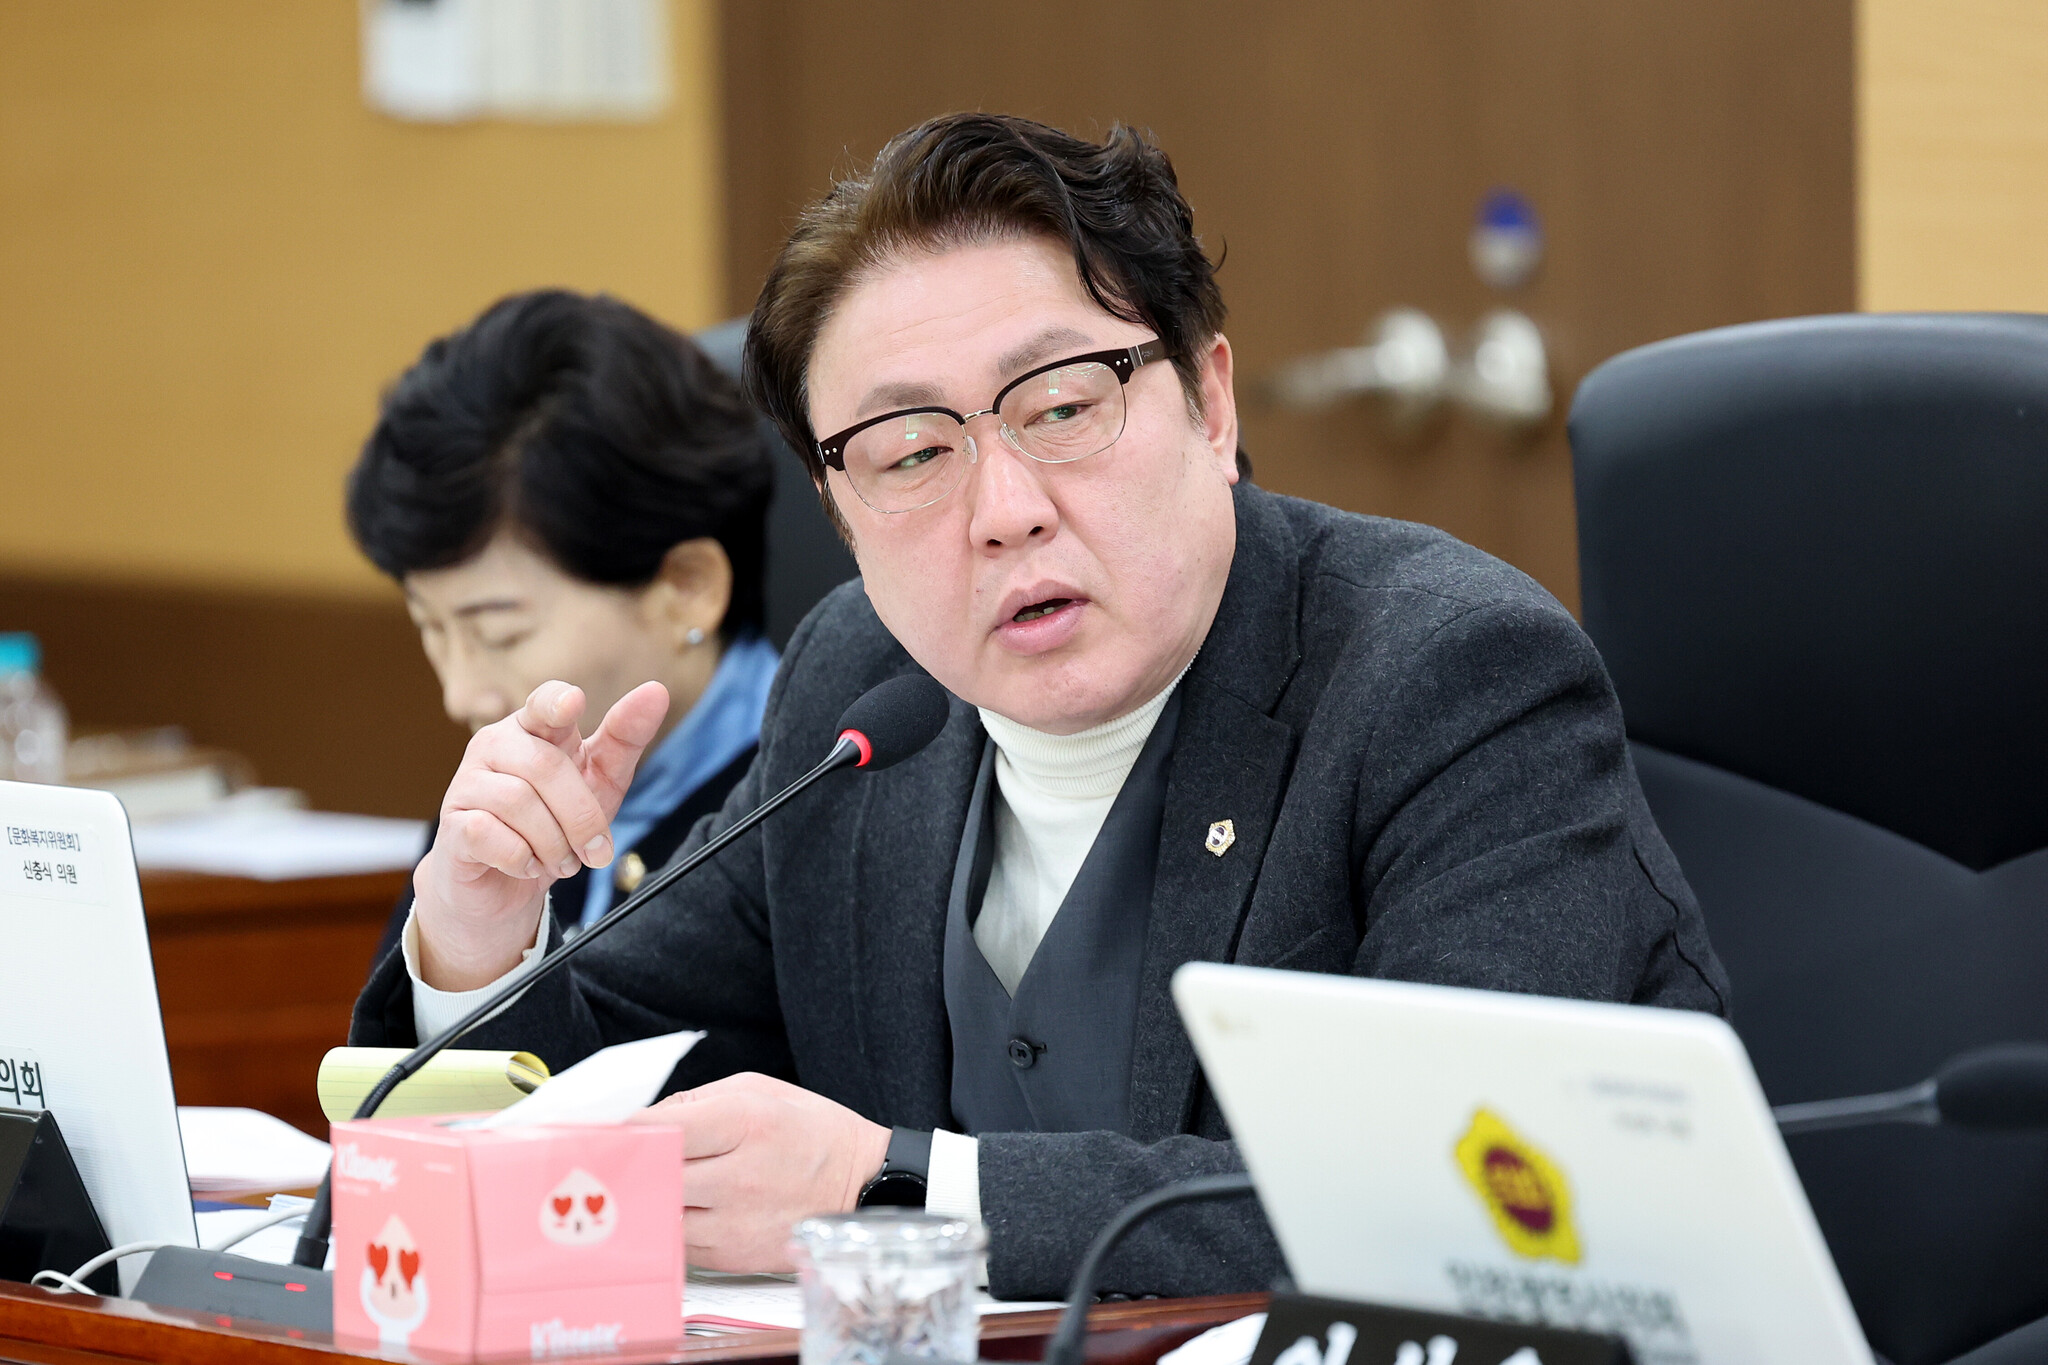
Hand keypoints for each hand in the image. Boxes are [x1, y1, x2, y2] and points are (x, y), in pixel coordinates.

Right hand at [413, 679, 668, 989]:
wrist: (504, 887)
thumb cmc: (554, 822)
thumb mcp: (600, 781)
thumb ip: (625, 738)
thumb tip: (656, 691)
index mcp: (533, 728)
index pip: (543, 702)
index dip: (557, 701)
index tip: (575, 703)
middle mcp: (494, 745)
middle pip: (545, 767)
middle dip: (581, 817)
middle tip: (594, 851)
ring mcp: (467, 783)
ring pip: (519, 802)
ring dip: (554, 844)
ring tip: (560, 860)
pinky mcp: (453, 825)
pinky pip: (490, 834)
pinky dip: (521, 858)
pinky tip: (526, 865)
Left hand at [633, 1073, 891, 1271]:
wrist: (858, 1185)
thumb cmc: (806, 1130)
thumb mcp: (758, 1090)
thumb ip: (696, 1101)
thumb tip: (642, 1122)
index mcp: (746, 1122)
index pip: (666, 1128)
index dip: (627, 1130)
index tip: (604, 1130)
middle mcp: (739, 1175)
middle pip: (655, 1176)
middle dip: (630, 1168)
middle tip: (609, 1161)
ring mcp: (736, 1222)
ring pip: (660, 1215)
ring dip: (648, 1201)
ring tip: (643, 1186)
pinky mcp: (734, 1257)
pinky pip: (679, 1244)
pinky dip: (671, 1226)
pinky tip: (678, 1210)